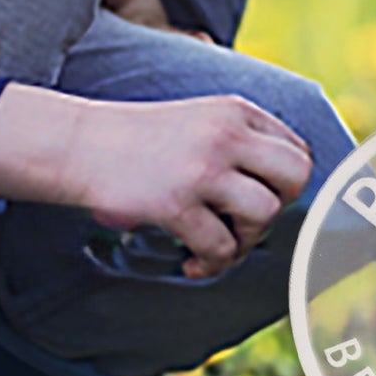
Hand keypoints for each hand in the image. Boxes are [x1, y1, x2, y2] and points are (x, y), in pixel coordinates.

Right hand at [0, 86, 313, 279]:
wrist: (78, 144)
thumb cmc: (142, 141)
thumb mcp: (202, 120)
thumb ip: (243, 141)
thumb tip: (282, 189)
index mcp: (237, 112)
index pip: (297, 150)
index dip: (285, 184)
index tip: (262, 199)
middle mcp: (226, 134)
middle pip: (295, 176)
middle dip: (281, 207)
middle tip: (248, 219)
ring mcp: (202, 167)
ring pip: (265, 214)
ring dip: (247, 240)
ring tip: (220, 243)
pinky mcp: (174, 202)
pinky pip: (221, 246)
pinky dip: (213, 264)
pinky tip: (194, 261)